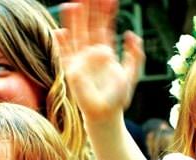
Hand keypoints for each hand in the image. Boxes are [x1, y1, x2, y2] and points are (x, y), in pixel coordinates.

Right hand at [55, 0, 141, 121]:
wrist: (106, 114)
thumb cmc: (119, 97)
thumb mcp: (132, 73)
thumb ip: (135, 55)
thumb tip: (131, 34)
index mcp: (106, 51)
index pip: (104, 26)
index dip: (106, 12)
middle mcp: (91, 52)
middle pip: (89, 26)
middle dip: (88, 10)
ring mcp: (80, 60)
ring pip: (76, 35)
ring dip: (74, 21)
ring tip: (73, 4)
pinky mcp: (72, 71)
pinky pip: (64, 54)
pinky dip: (61, 43)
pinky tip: (60, 31)